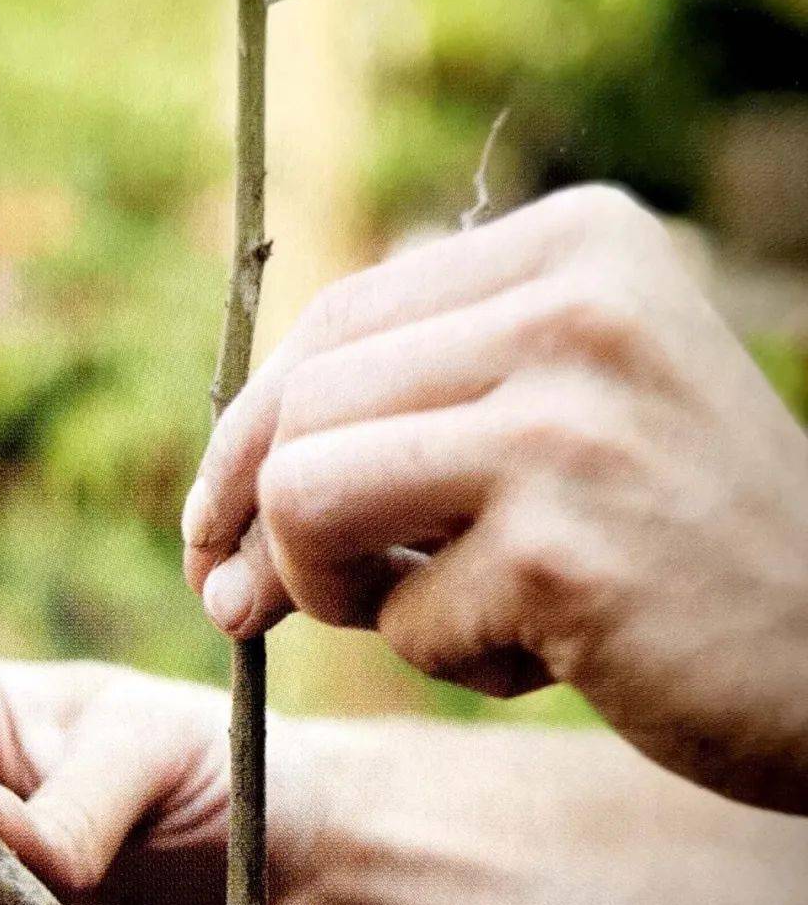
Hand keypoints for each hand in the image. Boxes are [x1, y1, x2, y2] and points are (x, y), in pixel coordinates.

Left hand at [183, 184, 807, 811]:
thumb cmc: (689, 551)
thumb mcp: (573, 422)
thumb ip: (426, 409)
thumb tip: (223, 494)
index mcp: (578, 245)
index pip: (337, 316)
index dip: (248, 430)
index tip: (215, 527)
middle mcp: (575, 304)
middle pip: (302, 400)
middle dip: (246, 521)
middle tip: (241, 608)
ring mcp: (572, 418)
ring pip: (304, 490)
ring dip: (329, 586)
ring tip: (432, 620)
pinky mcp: (567, 544)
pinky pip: (399, 613)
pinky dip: (444, 656)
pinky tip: (548, 660)